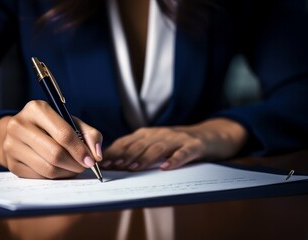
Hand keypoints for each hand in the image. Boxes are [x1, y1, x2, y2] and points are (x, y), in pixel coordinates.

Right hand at [0, 100, 102, 178]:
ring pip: (48, 168)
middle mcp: (19, 125)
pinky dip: (54, 177)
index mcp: (36, 109)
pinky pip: (39, 177)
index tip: (91, 160)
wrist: (22, 133)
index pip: (63, 134)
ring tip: (73, 168)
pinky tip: (59, 170)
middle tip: (83, 166)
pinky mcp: (11, 163)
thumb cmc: (51, 127)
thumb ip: (89, 134)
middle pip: (55, 153)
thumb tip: (96, 155)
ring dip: (66, 172)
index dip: (80, 150)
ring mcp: (11, 145)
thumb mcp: (71, 122)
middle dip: (75, 164)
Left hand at [101, 118, 246, 170]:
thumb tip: (114, 163)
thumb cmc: (177, 143)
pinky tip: (165, 167)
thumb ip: (138, 150)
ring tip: (132, 168)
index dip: (114, 151)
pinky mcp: (193, 146)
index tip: (102, 162)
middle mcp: (161, 134)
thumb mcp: (155, 143)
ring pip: (158, 148)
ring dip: (143, 158)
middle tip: (113, 166)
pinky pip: (183, 153)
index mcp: (148, 133)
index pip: (127, 141)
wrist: (209, 135)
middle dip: (124, 155)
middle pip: (139, 144)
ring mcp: (177, 139)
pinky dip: (174, 160)